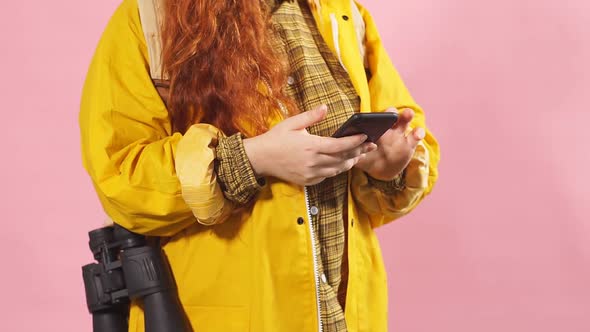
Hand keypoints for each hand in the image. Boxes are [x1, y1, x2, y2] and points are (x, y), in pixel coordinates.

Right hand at [244, 105, 376, 185]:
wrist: (260, 159)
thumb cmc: (276, 139)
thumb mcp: (292, 123)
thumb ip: (311, 116)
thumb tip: (325, 107)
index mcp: (311, 146)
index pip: (340, 145)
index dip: (355, 142)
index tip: (366, 136)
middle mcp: (313, 162)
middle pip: (343, 159)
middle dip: (359, 152)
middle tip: (371, 146)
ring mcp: (311, 174)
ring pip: (337, 170)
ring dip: (350, 162)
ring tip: (359, 155)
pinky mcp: (307, 181)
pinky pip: (327, 176)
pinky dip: (336, 170)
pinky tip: (341, 163)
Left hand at [354, 108, 424, 180]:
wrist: (380, 170)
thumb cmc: (367, 158)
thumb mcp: (359, 156)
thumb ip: (355, 151)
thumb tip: (346, 150)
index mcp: (372, 129)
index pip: (373, 119)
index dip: (373, 117)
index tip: (372, 118)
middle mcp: (386, 128)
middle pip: (389, 116)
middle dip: (390, 112)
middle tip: (391, 112)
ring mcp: (399, 135)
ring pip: (403, 121)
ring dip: (406, 115)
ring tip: (408, 113)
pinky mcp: (409, 144)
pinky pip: (415, 136)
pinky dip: (418, 132)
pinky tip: (418, 133)